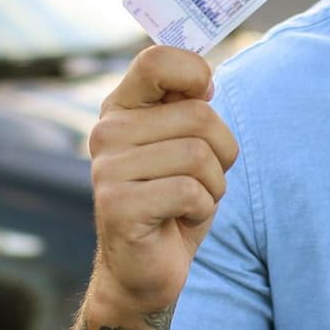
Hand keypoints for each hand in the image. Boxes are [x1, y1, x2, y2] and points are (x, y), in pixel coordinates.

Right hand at [85, 45, 238, 326]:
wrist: (144, 270)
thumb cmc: (173, 201)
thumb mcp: (185, 145)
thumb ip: (189, 107)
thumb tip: (206, 78)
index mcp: (122, 108)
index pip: (156, 60)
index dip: (194, 73)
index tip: (205, 97)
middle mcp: (107, 131)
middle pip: (199, 115)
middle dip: (221, 152)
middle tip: (203, 178)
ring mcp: (107, 168)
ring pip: (198, 155)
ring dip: (213, 186)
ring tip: (189, 201)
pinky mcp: (117, 205)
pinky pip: (190, 191)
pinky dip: (202, 210)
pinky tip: (179, 220)